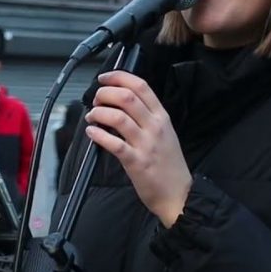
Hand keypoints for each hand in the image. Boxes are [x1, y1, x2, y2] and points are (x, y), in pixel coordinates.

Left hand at [85, 71, 191, 227]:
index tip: (104, 78)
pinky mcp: (136, 162)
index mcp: (162, 117)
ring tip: (92, 116)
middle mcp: (155, 126)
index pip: (141, 86)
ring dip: (99, 113)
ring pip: (118, 117)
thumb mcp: (165, 133)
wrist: (179, 194)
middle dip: (105, 93)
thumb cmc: (169, 165)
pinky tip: (91, 132)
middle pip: (126, 97)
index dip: (119, 77)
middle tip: (96, 100)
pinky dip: (98, 134)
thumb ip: (147, 117)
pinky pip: (113, 143)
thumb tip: (120, 103)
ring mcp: (146, 144)